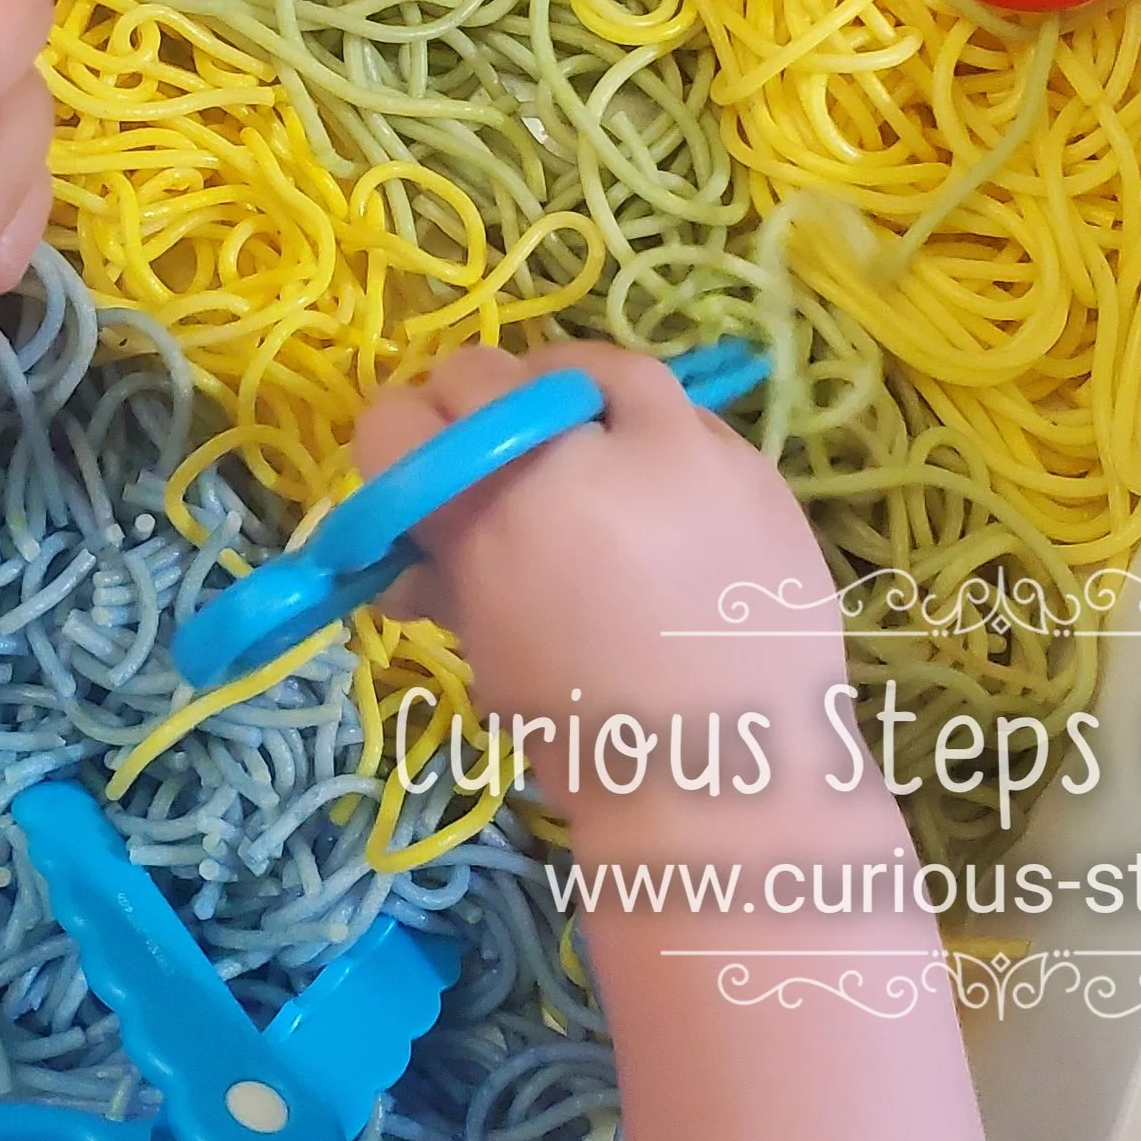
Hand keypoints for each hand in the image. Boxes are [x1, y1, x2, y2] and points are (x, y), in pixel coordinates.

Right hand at [353, 345, 838, 735]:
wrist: (731, 773)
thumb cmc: (588, 730)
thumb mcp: (488, 649)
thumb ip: (447, 578)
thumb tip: (413, 555)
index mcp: (495, 512)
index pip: (399, 426)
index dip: (391, 446)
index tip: (403, 469)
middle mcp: (581, 456)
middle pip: (485, 376)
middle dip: (463, 408)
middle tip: (475, 449)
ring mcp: (678, 448)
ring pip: (594, 367)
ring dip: (561, 392)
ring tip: (566, 435)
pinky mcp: (749, 462)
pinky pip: (681, 413)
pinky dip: (649, 433)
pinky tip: (651, 484)